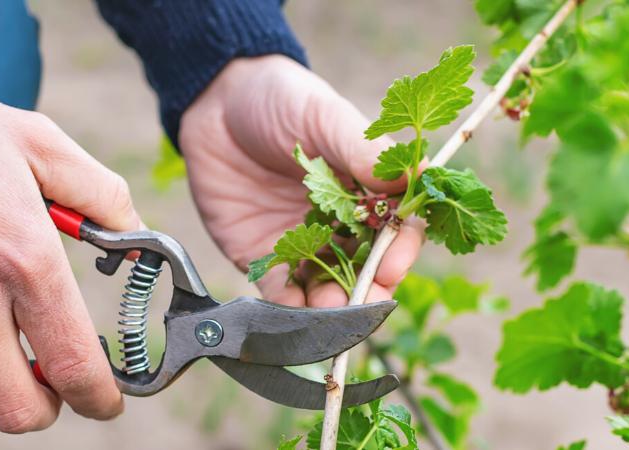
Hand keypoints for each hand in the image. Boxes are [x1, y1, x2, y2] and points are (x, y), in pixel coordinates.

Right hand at [0, 63, 138, 436]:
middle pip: (17, 409)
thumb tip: (138, 235)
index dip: (101, 399)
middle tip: (53, 385)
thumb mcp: (39, 143)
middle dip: (48, 409)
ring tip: (1, 382)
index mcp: (24, 260)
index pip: (74, 364)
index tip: (108, 402)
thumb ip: (101, 194)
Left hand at [180, 55, 423, 307]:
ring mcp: (303, 243)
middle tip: (366, 303)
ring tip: (330, 314)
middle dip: (370, 290)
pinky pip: (281, 292)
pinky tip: (294, 314)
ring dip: (333, 308)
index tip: (392, 265)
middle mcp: (340, 223)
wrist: (215, 105)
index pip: (396, 231)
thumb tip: (413, 178)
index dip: (399, 251)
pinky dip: (290, 309)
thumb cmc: (280, 99)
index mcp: (367, 191)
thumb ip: (363, 150)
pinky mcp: (264, 256)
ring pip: (328, 287)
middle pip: (366, 269)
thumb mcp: (324, 116)